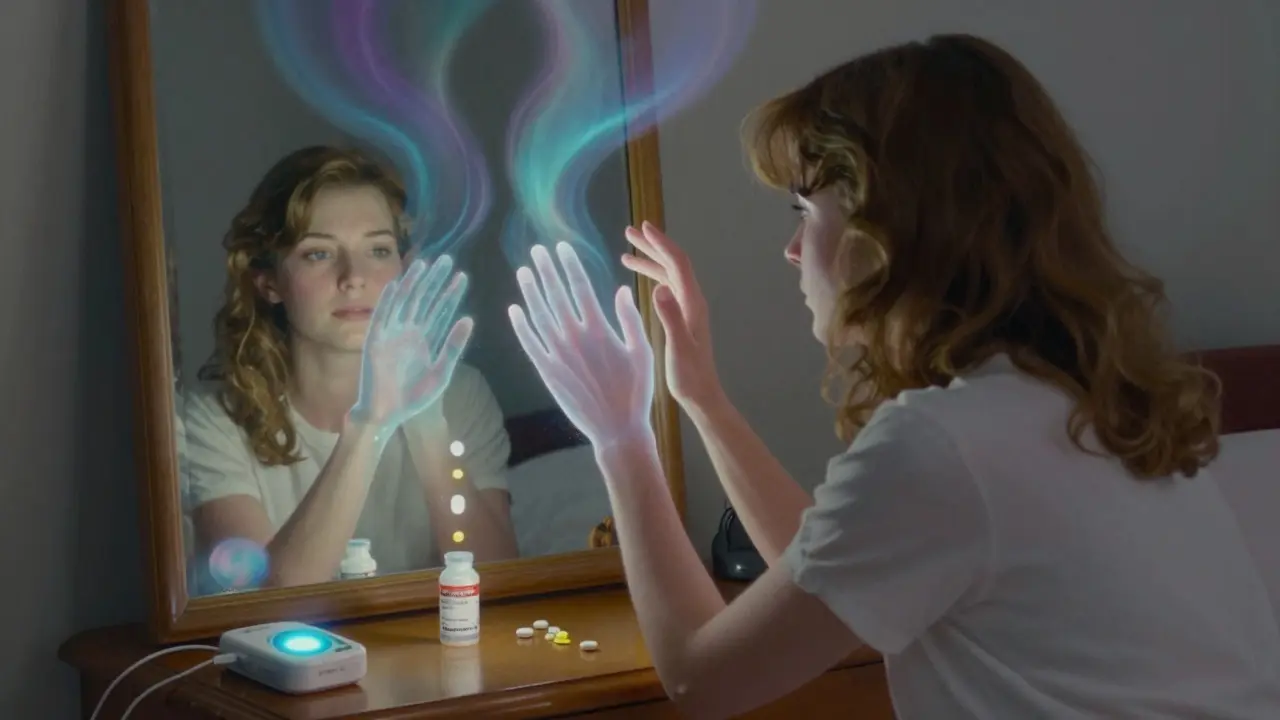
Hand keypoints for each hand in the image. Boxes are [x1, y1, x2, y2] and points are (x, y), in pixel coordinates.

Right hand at [350, 256, 473, 432]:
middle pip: (424, 300)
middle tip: (447, 259)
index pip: (441, 311)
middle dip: (434, 281)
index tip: (462, 276)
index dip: (450, 294)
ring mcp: (392, 334)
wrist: (388, 414)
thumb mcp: (441, 373)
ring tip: (425, 264)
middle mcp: (410, 332)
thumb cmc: (415, 398)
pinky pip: (382, 315)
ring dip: (413, 284)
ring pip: (404, 302)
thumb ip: (454, 346)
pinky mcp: (376, 340)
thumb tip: (469, 319)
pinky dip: (388, 299)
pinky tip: (398, 283)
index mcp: (427, 339)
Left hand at [508, 243, 653, 447]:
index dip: (570, 265)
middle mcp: (575, 338)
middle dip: (546, 270)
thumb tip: (621, 290)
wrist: (617, 429)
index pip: (580, 287)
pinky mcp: (547, 372)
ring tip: (524, 272)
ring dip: (530, 292)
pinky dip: (521, 326)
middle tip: (537, 251)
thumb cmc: (636, 392)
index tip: (562, 247)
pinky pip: (529, 344)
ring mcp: (558, 355)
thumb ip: (631, 319)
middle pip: (556, 295)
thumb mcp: (643, 352)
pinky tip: (514, 310)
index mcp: (600, 329)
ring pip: (539, 315)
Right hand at [621, 222, 723, 409]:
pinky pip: (668, 289)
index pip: (677, 264)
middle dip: (653, 246)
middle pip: (674, 265)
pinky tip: (640, 280)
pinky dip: (653, 278)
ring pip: (669, 276)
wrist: (702, 395)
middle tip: (630, 231)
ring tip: (628, 252)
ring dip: (650, 261)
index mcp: (692, 303)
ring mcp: (689, 310)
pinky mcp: (683, 319)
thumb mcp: (677, 346)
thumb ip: (670, 317)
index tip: (644, 228)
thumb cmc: (689, 375)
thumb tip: (659, 287)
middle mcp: (693, 301)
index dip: (660, 244)